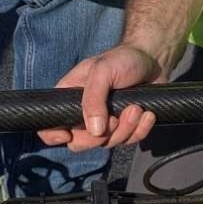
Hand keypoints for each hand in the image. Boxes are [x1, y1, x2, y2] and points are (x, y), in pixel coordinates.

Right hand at [37, 43, 165, 150]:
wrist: (152, 59)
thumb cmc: (122, 59)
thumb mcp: (102, 71)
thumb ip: (93, 99)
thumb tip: (94, 131)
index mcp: (69, 98)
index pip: (50, 126)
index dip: (53, 135)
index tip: (68, 134)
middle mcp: (84, 114)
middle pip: (79, 144)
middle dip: (100, 137)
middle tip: (115, 118)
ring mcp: (105, 123)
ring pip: (107, 144)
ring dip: (125, 129)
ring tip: (136, 108)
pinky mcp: (126, 127)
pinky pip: (129, 141)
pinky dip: (140, 131)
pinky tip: (147, 114)